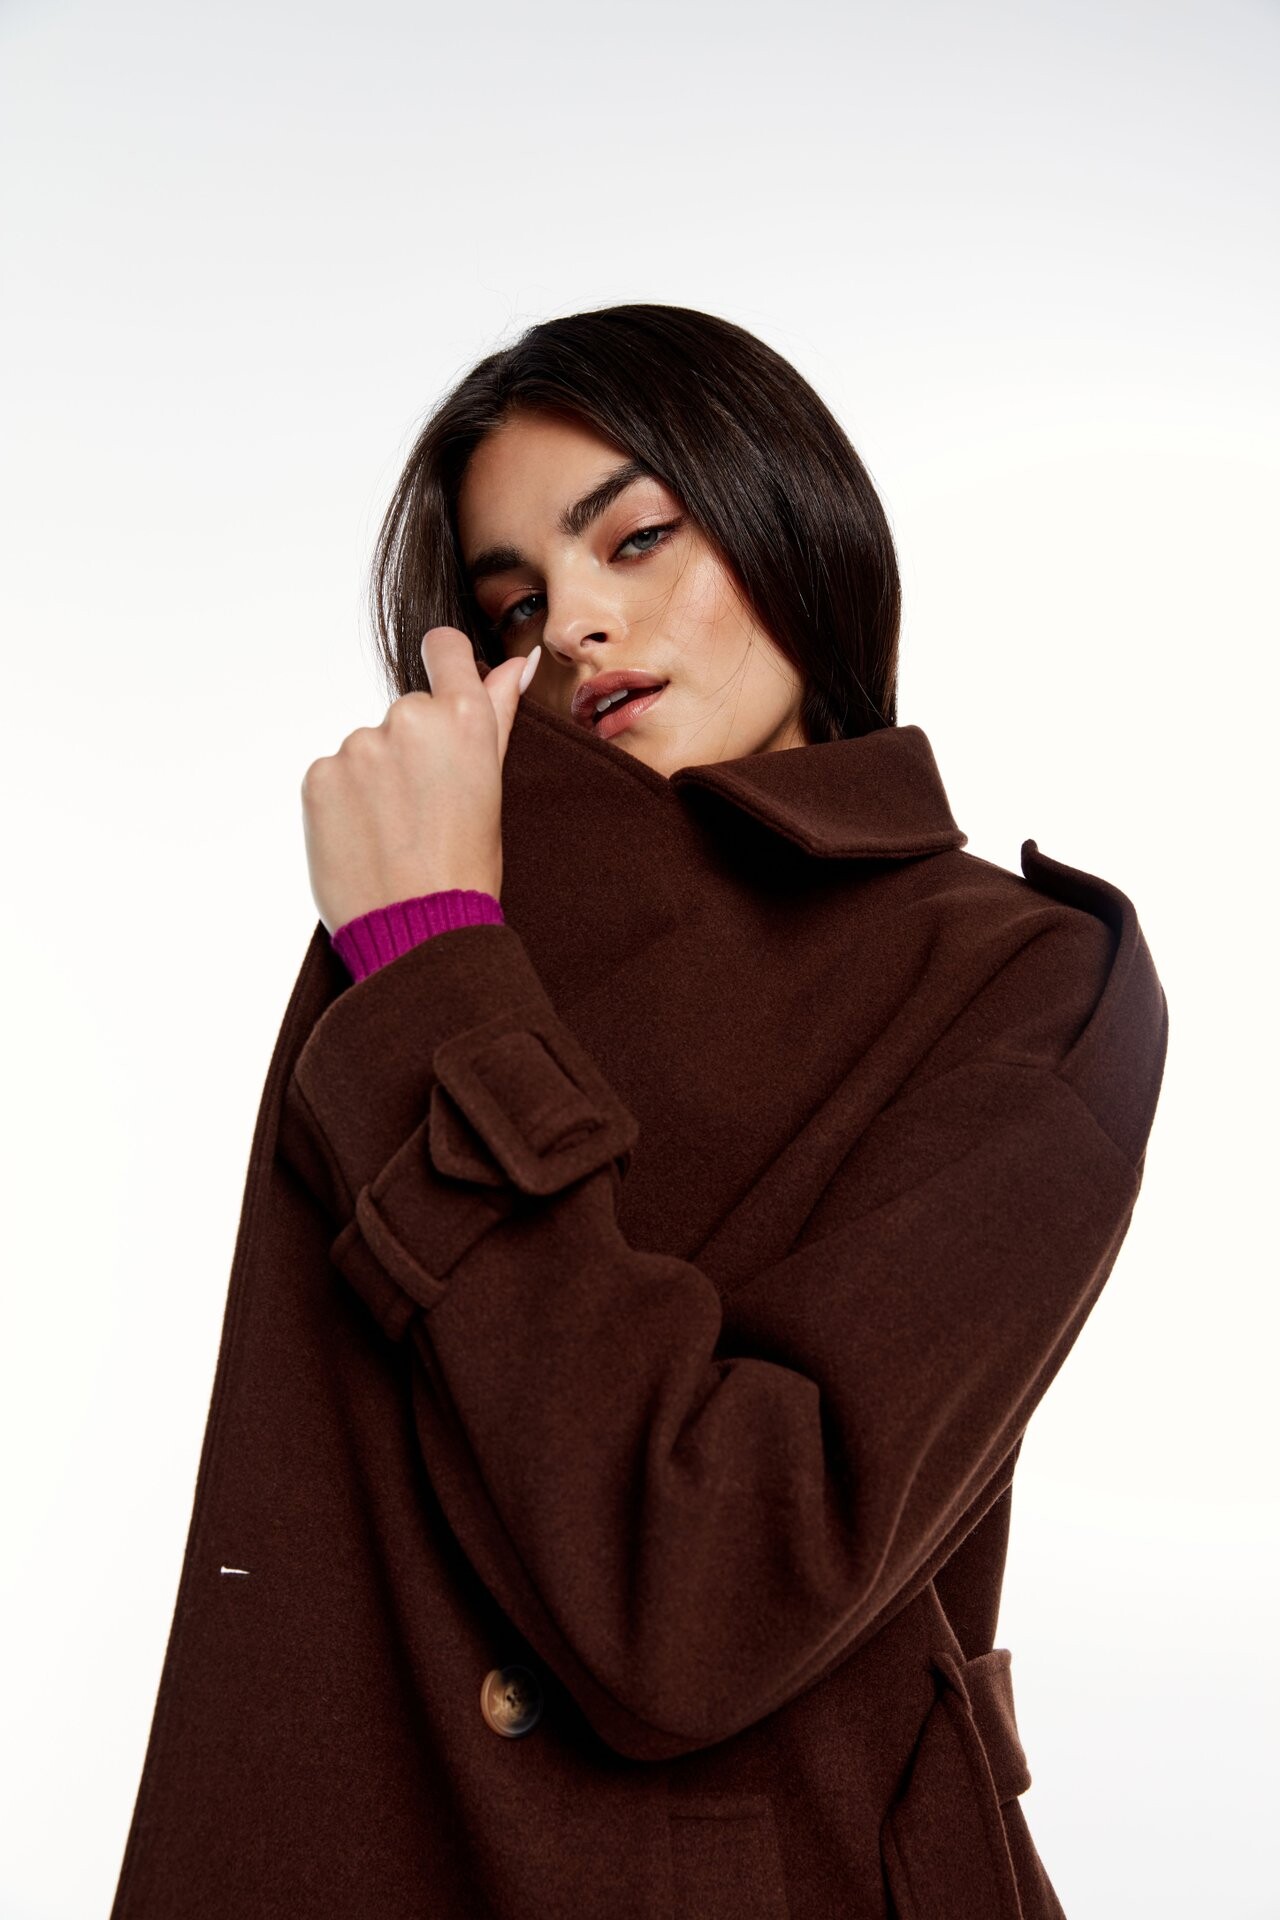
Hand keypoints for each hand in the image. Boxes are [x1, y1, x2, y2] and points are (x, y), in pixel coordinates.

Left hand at [301, 629, 540, 934]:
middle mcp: (409, 718)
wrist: (418, 930)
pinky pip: (333, 774)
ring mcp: (359, 745)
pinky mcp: (319, 773)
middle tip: (425, 810)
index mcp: (464, 717)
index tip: (441, 688)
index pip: (444, 648)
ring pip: (367, 747)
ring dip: (375, 779)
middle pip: (407, 713)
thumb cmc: (465, 866)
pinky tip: (364, 837)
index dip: (444, 662)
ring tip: (394, 833)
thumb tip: (520, 663)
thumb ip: (498, 713)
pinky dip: (343, 801)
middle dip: (413, 750)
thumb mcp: (491, 786)